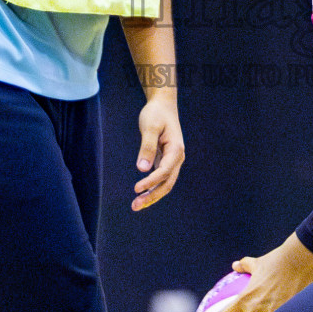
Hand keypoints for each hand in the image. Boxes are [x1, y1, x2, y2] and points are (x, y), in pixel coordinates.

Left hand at [132, 93, 183, 210]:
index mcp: (176, 150)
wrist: (163, 105)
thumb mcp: (150, 127)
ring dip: (152, 195)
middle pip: (167, 183)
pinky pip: (160, 179)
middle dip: (152, 196)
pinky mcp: (165, 161)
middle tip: (135, 206)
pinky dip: (152, 188)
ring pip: (165, 184)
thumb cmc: (156, 114)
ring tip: (136, 205)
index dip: (151, 181)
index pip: (164, 171)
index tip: (136, 188)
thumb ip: (147, 147)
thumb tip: (142, 169)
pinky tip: (141, 195)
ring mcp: (172, 161)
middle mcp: (177, 158)